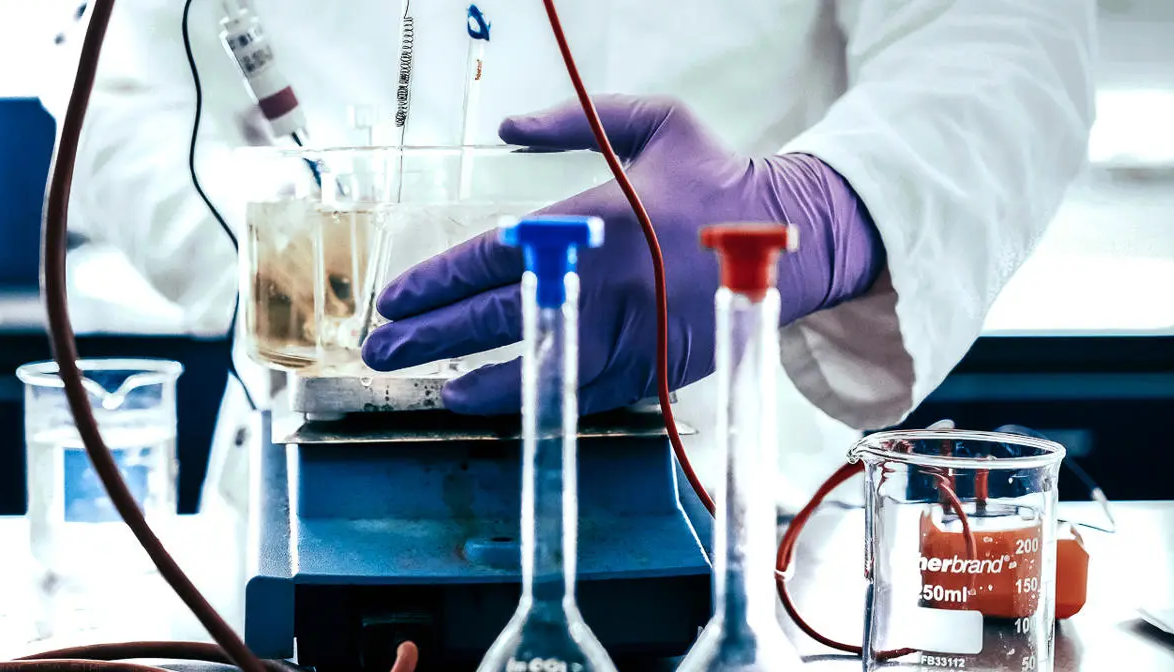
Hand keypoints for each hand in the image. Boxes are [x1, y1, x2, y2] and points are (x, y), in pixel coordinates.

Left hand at [362, 95, 881, 414]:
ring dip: (476, 379)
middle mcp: (606, 278)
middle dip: (433, 338)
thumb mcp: (654, 123)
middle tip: (383, 352)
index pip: (495, 257)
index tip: (396, 300)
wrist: (790, 236)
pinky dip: (536, 398)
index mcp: (598, 219)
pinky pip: (583, 389)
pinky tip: (497, 402)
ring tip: (428, 387)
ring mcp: (631, 328)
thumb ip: (574, 121)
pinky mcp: (655, 366)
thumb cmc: (714, 177)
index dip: (437, 283)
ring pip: (537, 362)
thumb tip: (507, 126)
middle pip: (501, 315)